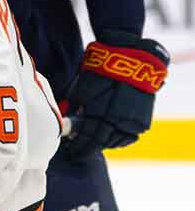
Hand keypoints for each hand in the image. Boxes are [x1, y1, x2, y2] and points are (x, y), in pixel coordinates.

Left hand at [64, 30, 168, 158]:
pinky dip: (120, 140)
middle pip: (100, 143)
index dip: (79, 146)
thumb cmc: (102, 71)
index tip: (72, 150)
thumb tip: (67, 122)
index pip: (86, 139)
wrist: (133, 59)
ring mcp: (131, 122)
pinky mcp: (143, 119)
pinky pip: (130, 137)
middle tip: (80, 152)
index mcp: (98, 114)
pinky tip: (112, 140)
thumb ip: (75, 108)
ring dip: (104, 145)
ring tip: (95, 145)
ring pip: (115, 142)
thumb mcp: (82, 89)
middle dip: (88, 148)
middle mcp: (115, 121)